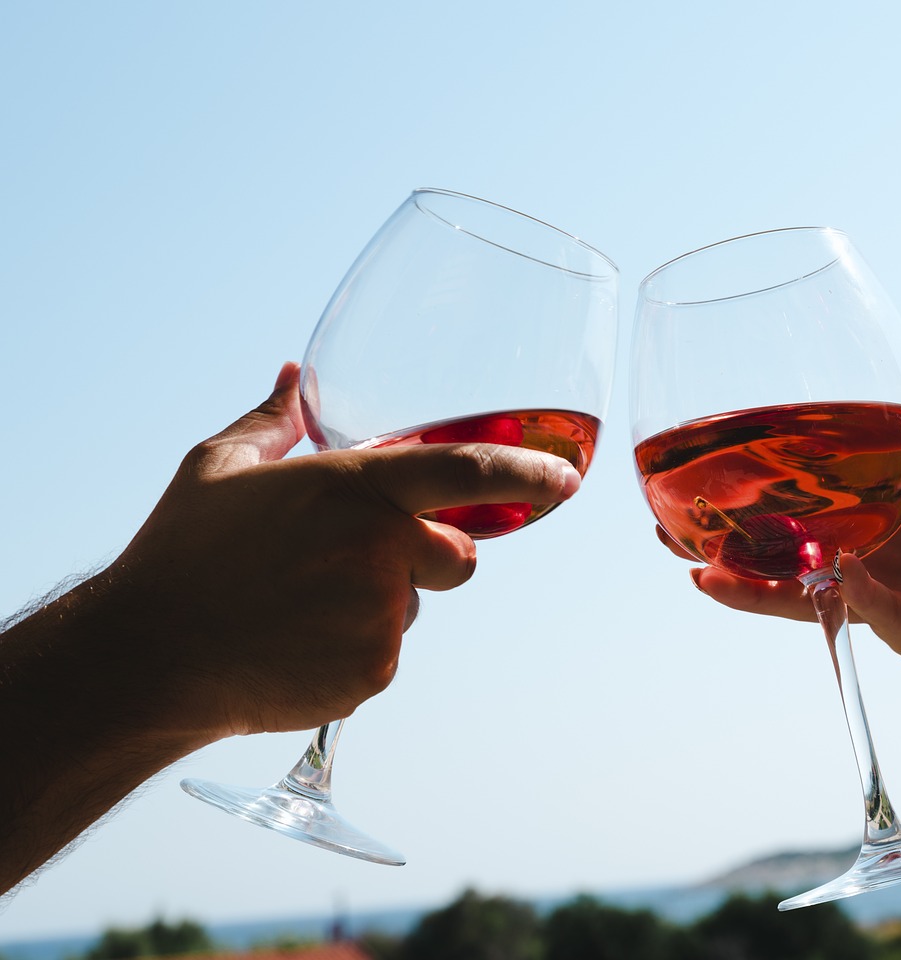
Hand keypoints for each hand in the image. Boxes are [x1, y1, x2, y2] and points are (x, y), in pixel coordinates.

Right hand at [99, 362, 580, 742]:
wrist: (146, 656)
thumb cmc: (180, 552)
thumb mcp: (220, 468)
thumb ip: (275, 418)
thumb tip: (292, 373)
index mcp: (353, 490)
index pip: (467, 472)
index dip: (528, 474)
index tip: (565, 480)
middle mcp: (380, 552)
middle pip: (459, 556)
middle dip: (429, 556)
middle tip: (354, 561)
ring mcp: (380, 619)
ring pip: (415, 607)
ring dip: (380, 603)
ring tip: (300, 604)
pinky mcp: (372, 674)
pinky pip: (386, 654)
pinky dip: (355, 648)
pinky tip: (296, 640)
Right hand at [667, 382, 900, 689]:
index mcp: (881, 502)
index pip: (803, 494)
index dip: (755, 487)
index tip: (705, 469)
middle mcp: (867, 546)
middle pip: (782, 549)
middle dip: (726, 543)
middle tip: (668, 531)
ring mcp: (878, 591)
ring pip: (799, 591)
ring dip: (750, 585)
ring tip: (700, 573)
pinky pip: (860, 612)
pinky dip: (834, 596)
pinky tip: (815, 578)